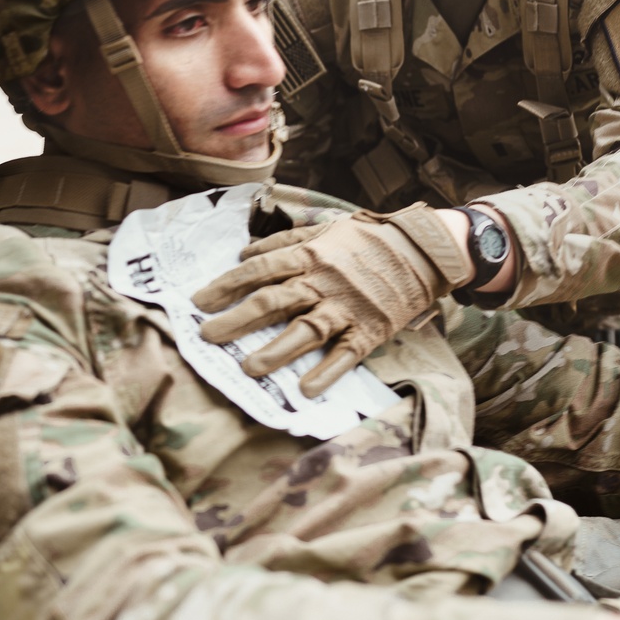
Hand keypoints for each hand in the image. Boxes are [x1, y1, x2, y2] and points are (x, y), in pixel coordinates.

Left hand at [193, 203, 471, 395]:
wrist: (422, 250)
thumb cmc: (367, 239)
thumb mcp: (324, 229)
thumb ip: (284, 242)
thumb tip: (244, 254)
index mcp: (309, 256)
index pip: (258, 270)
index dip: (226, 285)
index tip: (198, 301)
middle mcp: (322, 283)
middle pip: (272, 302)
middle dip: (236, 321)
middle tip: (206, 337)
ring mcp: (346, 309)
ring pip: (304, 331)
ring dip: (275, 352)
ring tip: (248, 368)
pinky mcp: (369, 330)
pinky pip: (345, 354)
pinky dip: (327, 372)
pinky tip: (306, 389)